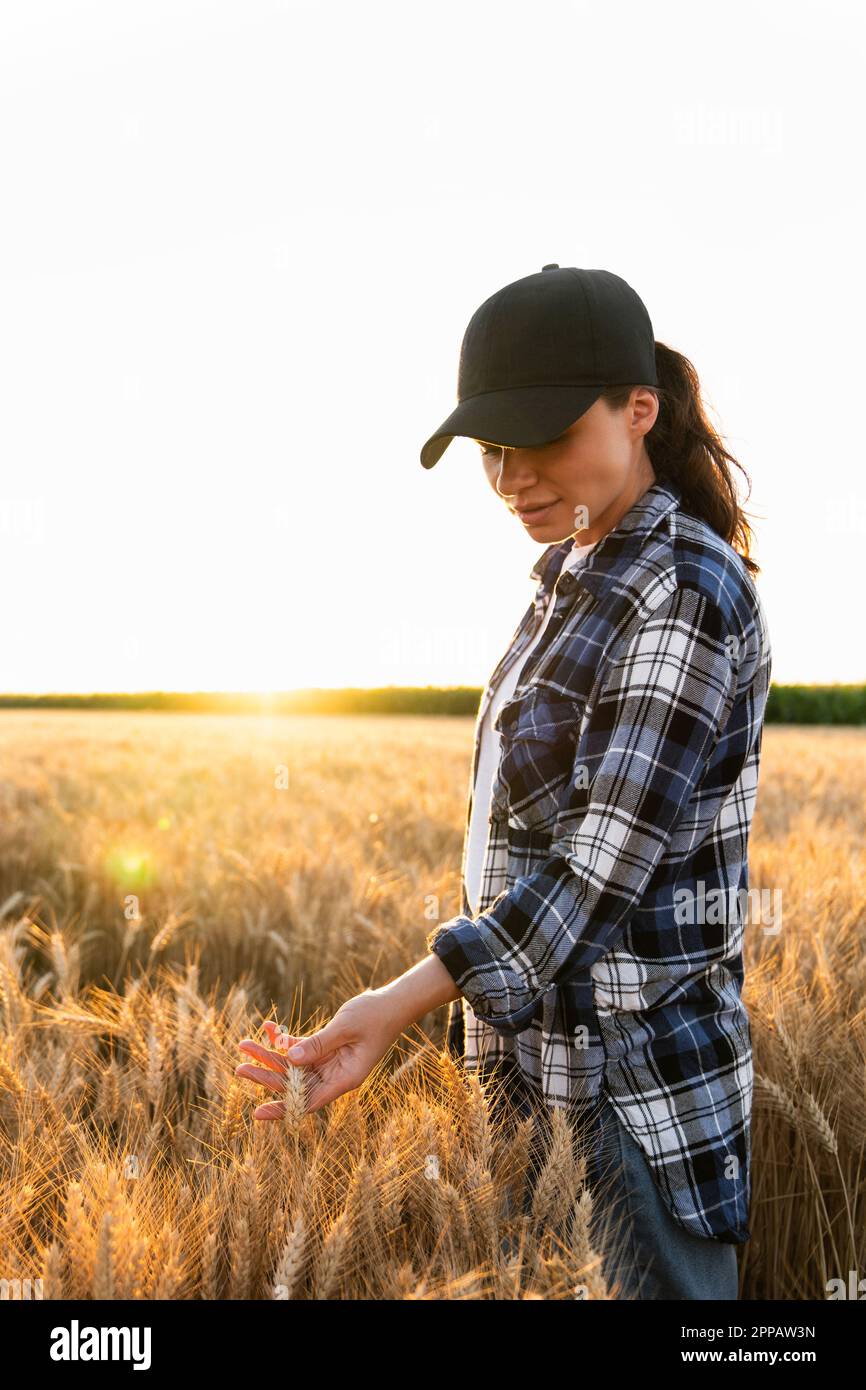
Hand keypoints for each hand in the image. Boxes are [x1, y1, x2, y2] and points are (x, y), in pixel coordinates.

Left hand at [235, 990, 403, 1121]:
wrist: (392, 1002)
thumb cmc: (375, 1016)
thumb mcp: (346, 1028)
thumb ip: (319, 1043)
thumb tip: (290, 1058)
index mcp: (344, 1079)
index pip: (308, 1102)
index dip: (283, 1109)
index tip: (258, 1113)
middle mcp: (334, 1075)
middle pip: (294, 1083)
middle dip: (266, 1076)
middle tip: (240, 1069)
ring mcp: (328, 1062)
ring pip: (292, 1065)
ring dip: (269, 1055)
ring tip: (244, 1045)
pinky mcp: (325, 1047)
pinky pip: (299, 1047)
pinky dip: (284, 1039)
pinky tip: (268, 1027)